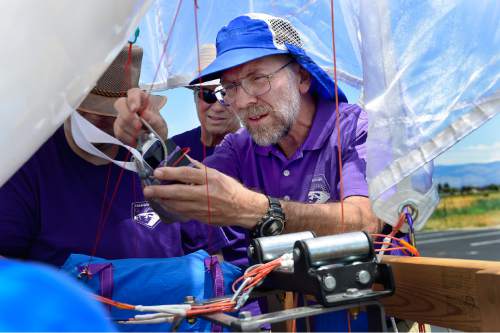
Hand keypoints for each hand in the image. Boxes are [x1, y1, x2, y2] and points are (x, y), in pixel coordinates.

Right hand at [113, 88, 167, 145]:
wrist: (155, 142)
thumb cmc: (158, 128)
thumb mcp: (161, 124)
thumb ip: (154, 119)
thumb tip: (144, 114)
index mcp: (142, 100)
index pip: (134, 93)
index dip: (133, 99)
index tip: (135, 109)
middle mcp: (129, 106)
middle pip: (120, 104)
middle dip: (128, 116)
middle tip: (139, 126)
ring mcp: (122, 117)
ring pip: (120, 120)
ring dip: (131, 130)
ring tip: (142, 136)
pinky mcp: (119, 129)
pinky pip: (118, 132)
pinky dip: (127, 138)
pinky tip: (135, 141)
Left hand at [143, 160, 267, 227]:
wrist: (243, 209)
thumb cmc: (230, 188)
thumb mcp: (217, 174)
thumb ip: (199, 168)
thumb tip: (183, 159)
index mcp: (211, 178)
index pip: (187, 174)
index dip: (170, 173)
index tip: (157, 172)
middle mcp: (206, 193)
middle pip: (179, 192)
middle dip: (161, 191)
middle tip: (147, 189)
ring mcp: (204, 207)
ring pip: (179, 205)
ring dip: (164, 201)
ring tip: (153, 196)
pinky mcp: (203, 217)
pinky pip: (184, 213)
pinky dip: (173, 208)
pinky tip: (165, 204)